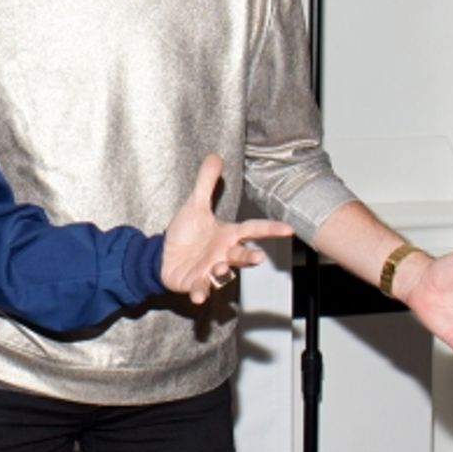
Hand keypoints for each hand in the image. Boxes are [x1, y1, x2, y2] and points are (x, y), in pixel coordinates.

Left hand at [162, 154, 293, 303]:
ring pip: (223, 273)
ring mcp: (210, 270)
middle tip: (257, 257)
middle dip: (250, 257)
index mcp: (227, 235)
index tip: (288, 229)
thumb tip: (215, 156)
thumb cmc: (185, 234)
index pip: (252, 230)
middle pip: (241, 255)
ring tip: (221, 269)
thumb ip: (206, 183)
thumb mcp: (194, 206)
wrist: (164, 255)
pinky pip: (201, 288)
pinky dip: (201, 292)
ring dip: (224, 273)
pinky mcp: (196, 282)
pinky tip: (199, 295)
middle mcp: (223, 254)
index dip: (270, 229)